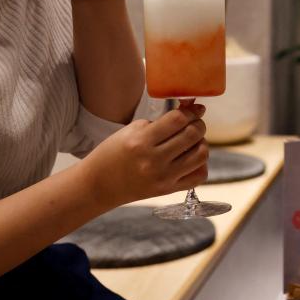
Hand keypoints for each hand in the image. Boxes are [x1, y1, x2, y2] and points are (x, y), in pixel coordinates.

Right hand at [81, 102, 209, 207]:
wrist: (98, 185)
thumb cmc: (112, 153)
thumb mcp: (131, 131)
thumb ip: (160, 122)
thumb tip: (189, 111)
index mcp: (141, 141)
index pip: (178, 120)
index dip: (191, 111)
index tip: (196, 109)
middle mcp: (154, 160)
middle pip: (192, 135)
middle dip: (198, 124)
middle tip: (195, 122)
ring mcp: (163, 178)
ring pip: (201, 155)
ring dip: (202, 143)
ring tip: (192, 141)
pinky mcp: (168, 190)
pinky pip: (199, 176)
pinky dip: (200, 164)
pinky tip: (191, 158)